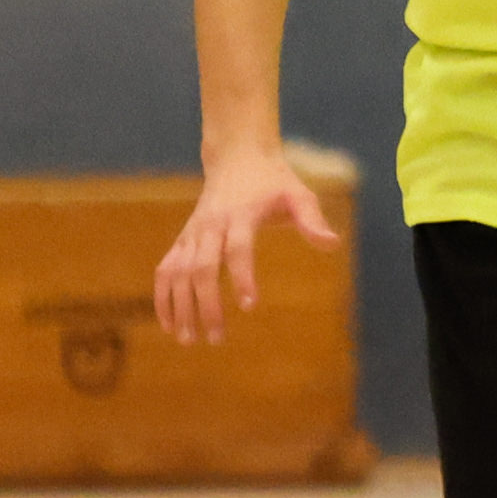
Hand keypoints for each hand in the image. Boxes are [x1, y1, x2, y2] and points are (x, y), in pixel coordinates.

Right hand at [152, 146, 338, 344]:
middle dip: (206, 303)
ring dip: (180, 307)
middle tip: (217, 338)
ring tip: (189, 340)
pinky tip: (170, 325)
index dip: (242, 276)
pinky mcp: (182, 240)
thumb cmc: (273, 180)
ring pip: (178, 272)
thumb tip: (333, 244)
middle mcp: (210, 225)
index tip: (249, 305)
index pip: (237, 249)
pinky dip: (163, 297)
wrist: (237, 157)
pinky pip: (165, 270)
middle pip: (202, 268)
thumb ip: (312, 219)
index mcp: (239, 215)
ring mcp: (192, 233)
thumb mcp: (298, 194)